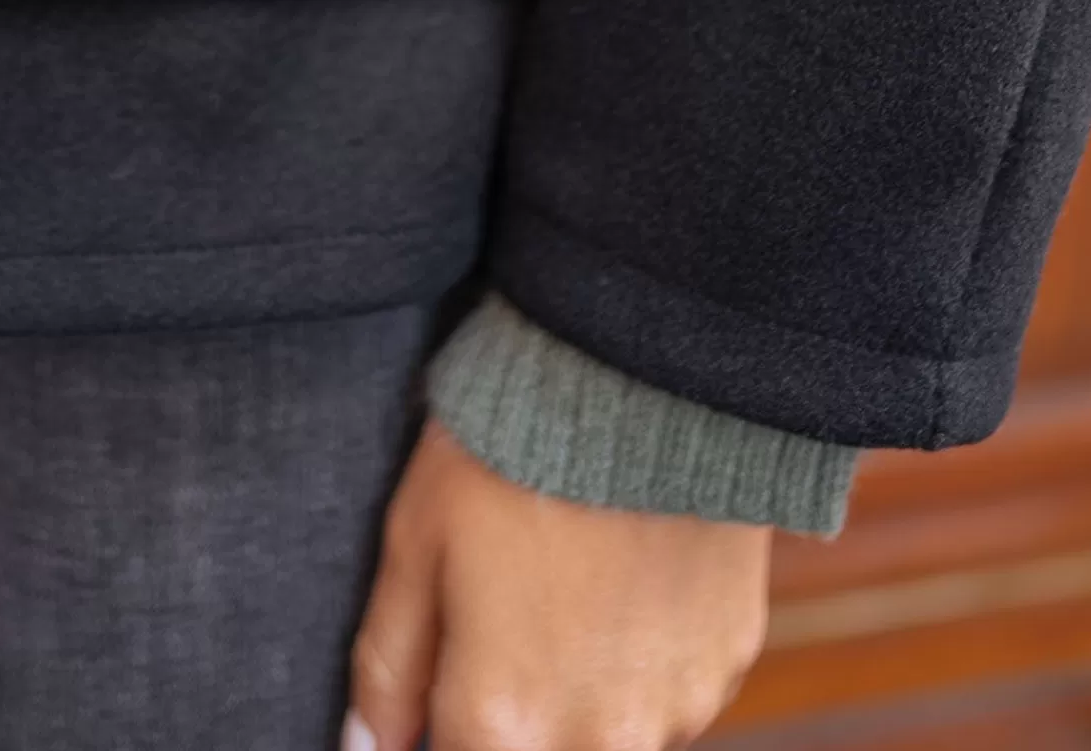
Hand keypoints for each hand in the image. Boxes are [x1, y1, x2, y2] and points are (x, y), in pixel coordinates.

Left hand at [347, 418, 769, 750]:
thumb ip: (387, 668)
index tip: (447, 679)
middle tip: (505, 623)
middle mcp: (595, 741)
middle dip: (513, 719)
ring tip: (564, 593)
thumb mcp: (415, 540)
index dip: (442, 727)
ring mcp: (670, 711)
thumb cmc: (511, 447)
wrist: (644, 376)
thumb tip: (366, 747)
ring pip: (606, 742)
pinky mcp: (724, 668)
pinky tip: (621, 585)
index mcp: (503, 720)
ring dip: (578, 703)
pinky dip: (637, 668)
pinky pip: (666, 702)